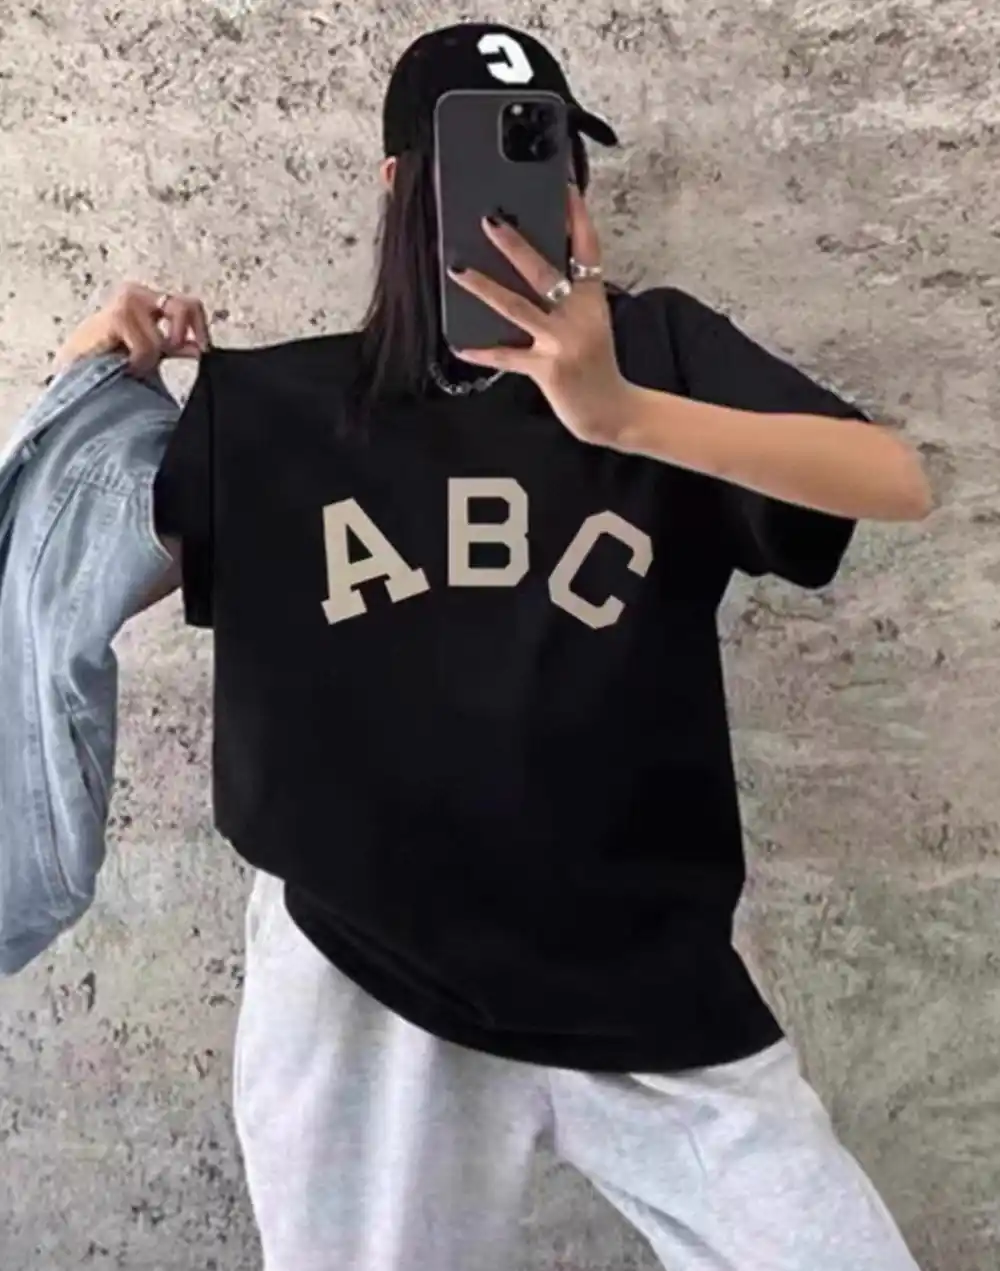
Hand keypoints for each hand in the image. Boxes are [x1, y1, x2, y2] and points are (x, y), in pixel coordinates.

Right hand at [52, 282, 211, 376]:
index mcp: (148, 298)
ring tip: (130, 362)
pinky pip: (147, 348)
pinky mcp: (117, 316)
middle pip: (184, 309)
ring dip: (149, 360)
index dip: (201, 329)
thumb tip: (201, 348)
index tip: (204, 352)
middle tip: (161, 356)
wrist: (76, 369)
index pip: (191, 304)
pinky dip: (138, 363)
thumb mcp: (151, 351)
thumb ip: (176, 345)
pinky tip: (121, 362)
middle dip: (178, 340)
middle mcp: (138, 293)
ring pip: (164, 340)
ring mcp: (127, 301)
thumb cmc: (110, 358)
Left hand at [448, 185, 631, 443]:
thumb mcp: (589, 323)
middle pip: (544, 272)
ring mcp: (563, 343)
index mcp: (593, 299)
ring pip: (518, 308)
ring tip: (456, 268)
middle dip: (516, 245)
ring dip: (485, 287)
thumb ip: (567, 297)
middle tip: (489, 220)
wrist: (612, 411)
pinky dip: (484, 352)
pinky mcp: (548, 370)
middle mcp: (579, 316)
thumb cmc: (596, 364)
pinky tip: (459, 346)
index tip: (564, 186)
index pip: (587, 249)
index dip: (576, 217)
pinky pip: (508, 358)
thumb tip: (528, 269)